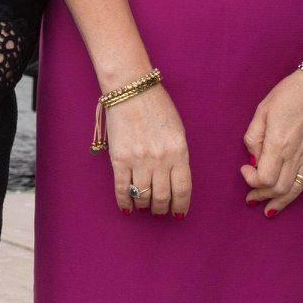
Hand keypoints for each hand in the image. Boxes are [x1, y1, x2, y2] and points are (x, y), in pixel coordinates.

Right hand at [104, 83, 189, 217]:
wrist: (131, 90)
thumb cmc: (157, 106)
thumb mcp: (177, 130)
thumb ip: (177, 155)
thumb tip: (174, 180)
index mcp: (179, 151)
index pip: (182, 189)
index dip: (180, 205)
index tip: (178, 213)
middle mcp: (160, 159)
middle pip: (162, 196)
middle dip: (161, 208)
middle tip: (160, 211)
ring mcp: (139, 160)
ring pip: (143, 195)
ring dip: (144, 205)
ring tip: (145, 206)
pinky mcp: (119, 159)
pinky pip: (122, 188)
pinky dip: (125, 202)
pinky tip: (127, 207)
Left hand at [240, 71, 302, 217]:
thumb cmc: (290, 94)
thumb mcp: (262, 110)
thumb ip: (254, 136)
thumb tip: (253, 158)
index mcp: (278, 145)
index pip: (263, 178)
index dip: (251, 179)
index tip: (245, 169)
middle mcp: (295, 157)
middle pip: (277, 188)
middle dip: (262, 195)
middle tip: (252, 196)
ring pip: (295, 191)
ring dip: (281, 203)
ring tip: (269, 210)